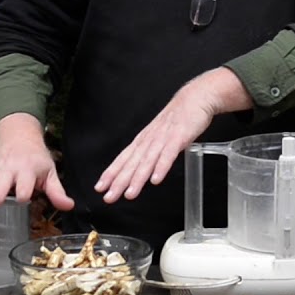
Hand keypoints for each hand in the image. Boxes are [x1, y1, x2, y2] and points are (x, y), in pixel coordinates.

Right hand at [0, 112, 74, 210]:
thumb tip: (69, 206)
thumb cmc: (37, 159)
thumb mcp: (50, 173)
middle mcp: (11, 167)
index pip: (26, 182)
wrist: (19, 137)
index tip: (23, 200)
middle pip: (3, 180)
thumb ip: (57, 192)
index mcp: (28, 169)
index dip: (25, 191)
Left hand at [94, 67, 252, 202]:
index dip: (111, 173)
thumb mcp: (159, 135)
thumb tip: (141, 169)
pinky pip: (169, 154)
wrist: (195, 97)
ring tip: (130, 194)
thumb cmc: (177, 118)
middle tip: (109, 197)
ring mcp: (163, 138)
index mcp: (144, 139)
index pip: (124, 158)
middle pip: (132, 163)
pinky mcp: (179, 136)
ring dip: (137, 178)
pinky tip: (156, 180)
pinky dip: (161, 167)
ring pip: (147, 161)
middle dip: (119, 181)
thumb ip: (150, 151)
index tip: (100, 187)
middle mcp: (150, 139)